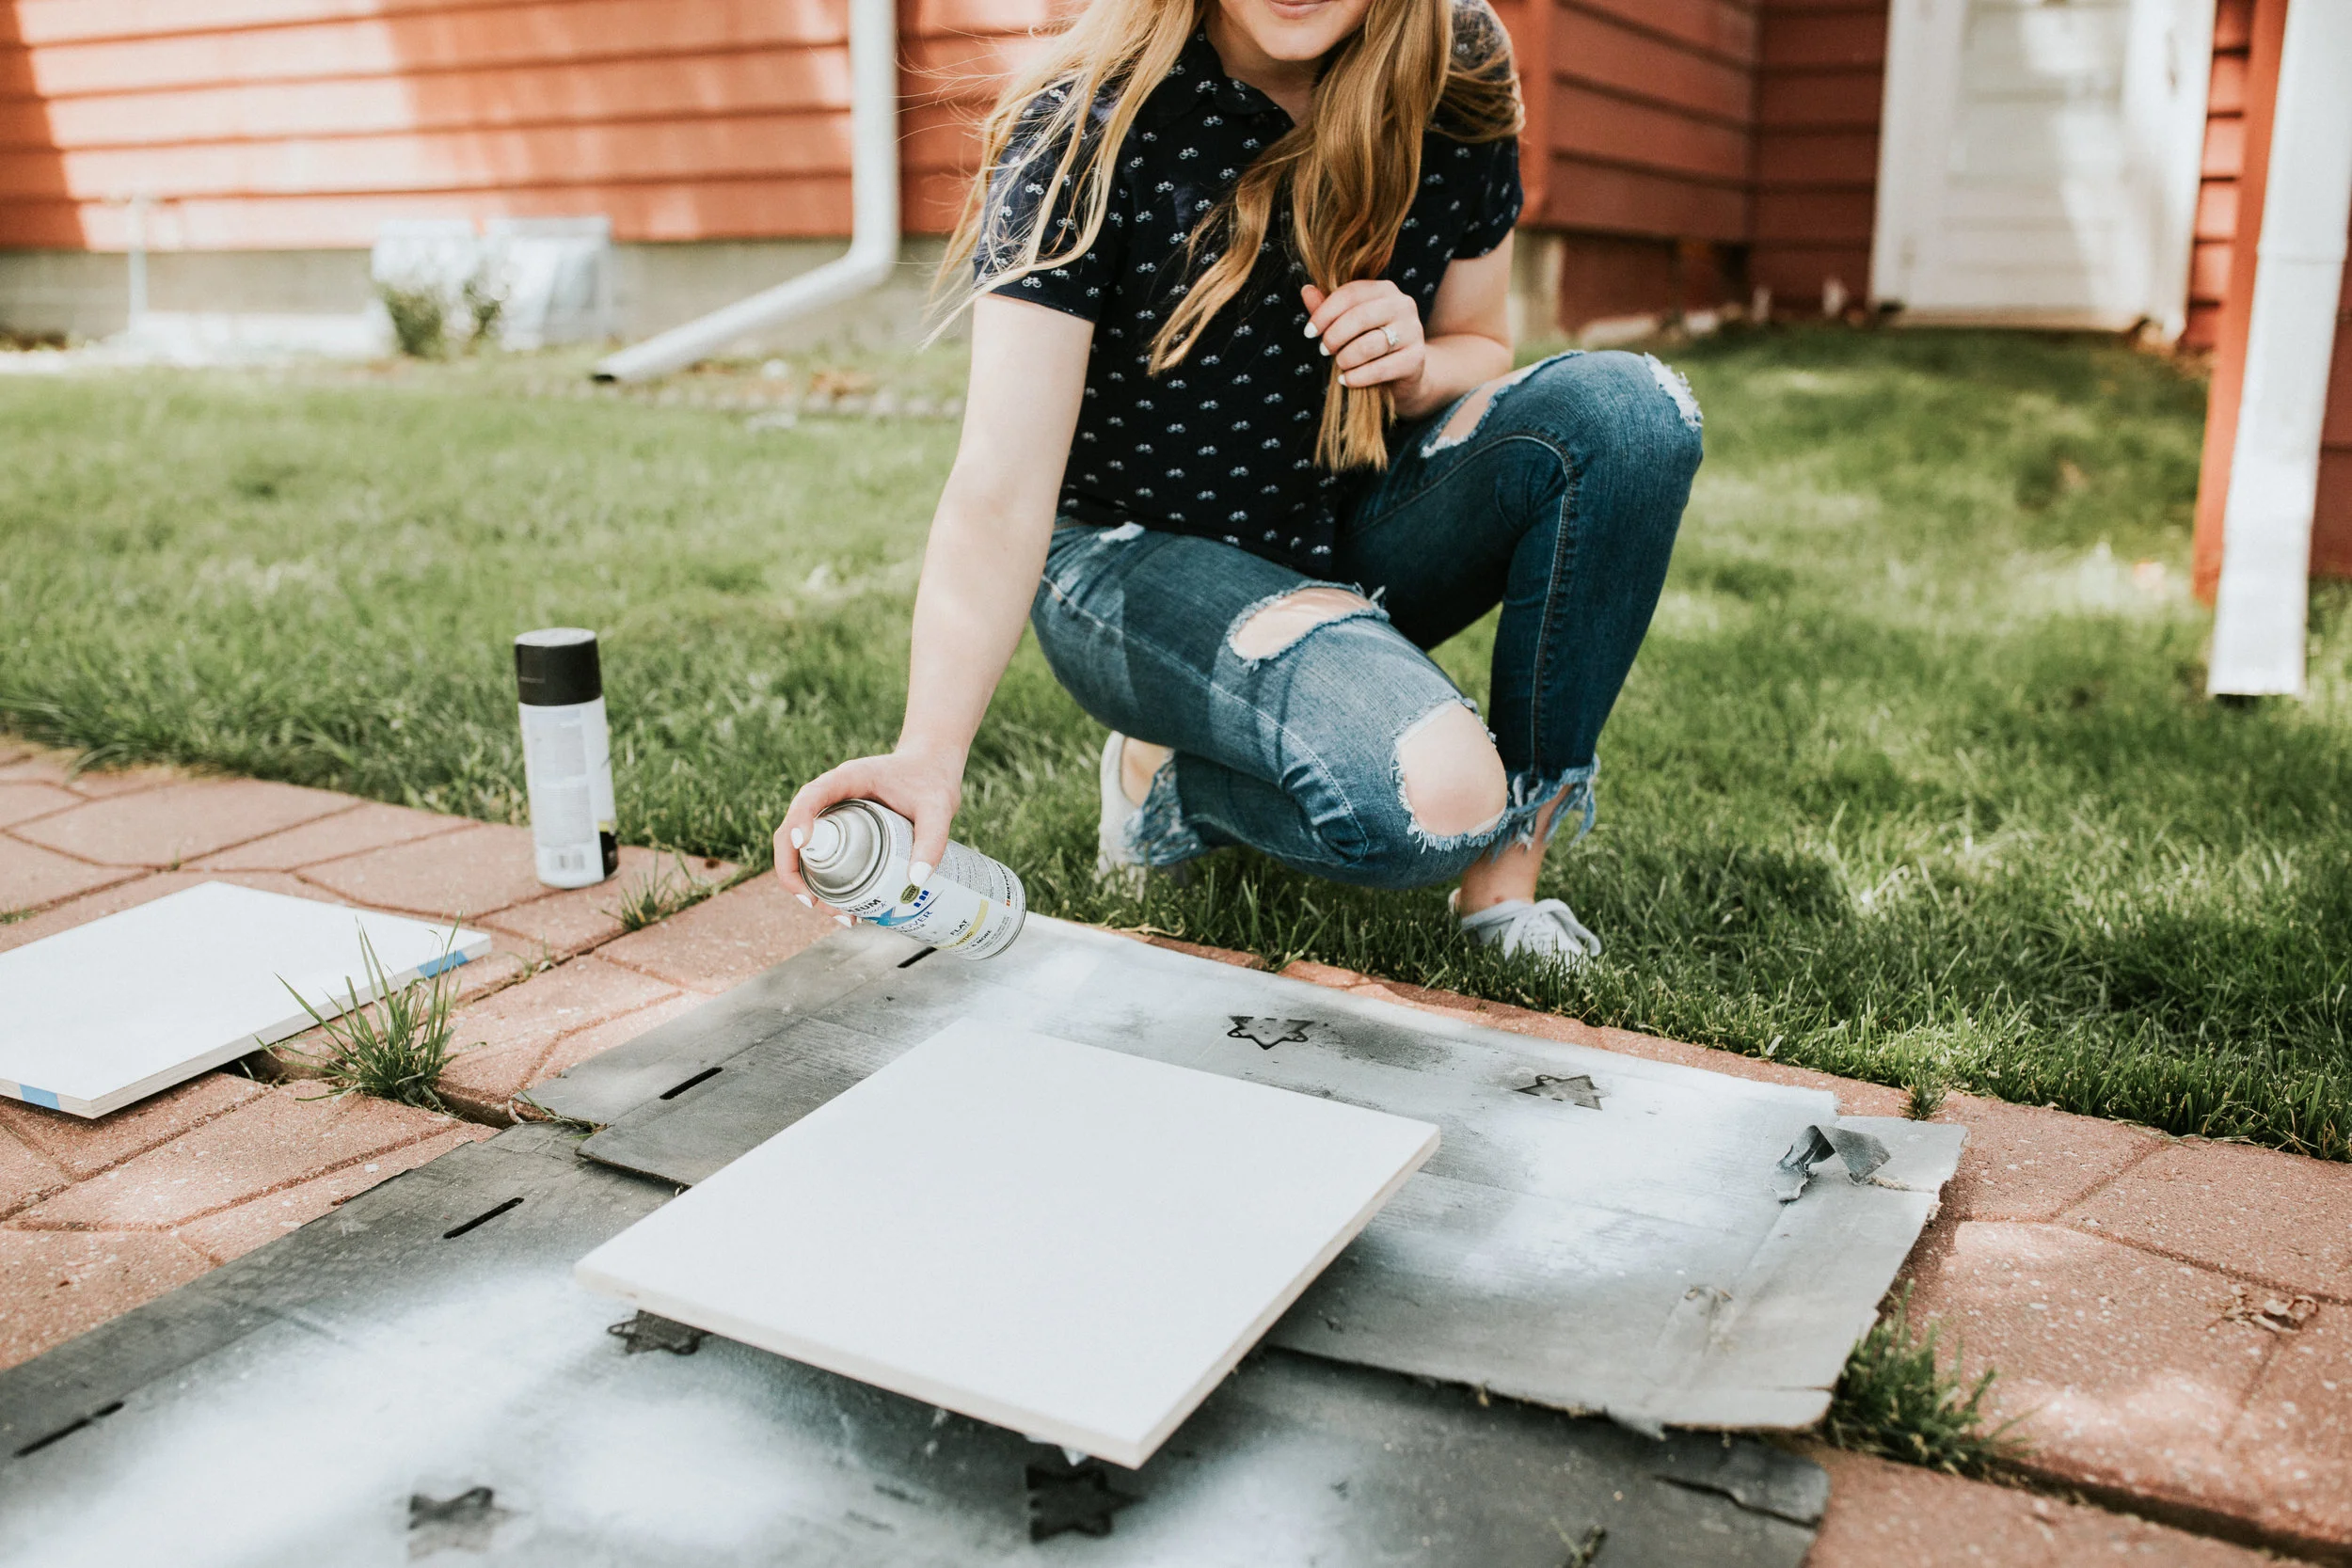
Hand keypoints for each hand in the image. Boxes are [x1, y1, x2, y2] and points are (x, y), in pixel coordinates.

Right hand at [773, 748, 963, 913]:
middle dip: (793, 870)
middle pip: (793, 831)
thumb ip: (932, 839)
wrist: (933, 769)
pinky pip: (821, 856)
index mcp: (847, 779)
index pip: (811, 797)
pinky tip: (844, 908)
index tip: (804, 845)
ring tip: (838, 914)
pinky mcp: (842, 831)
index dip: (799, 820)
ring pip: (802, 850)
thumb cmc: (932, 780)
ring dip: (806, 883)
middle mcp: (831, 796)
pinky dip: (823, 883)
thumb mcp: (938, 808)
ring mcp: (833, 815)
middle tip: (813, 903)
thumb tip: (916, 881)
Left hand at [1302, 281, 1424, 393]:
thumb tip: (1306, 290)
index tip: (1309, 332)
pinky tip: (1346, 380)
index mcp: (1385, 289)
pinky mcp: (1416, 358)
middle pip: (1360, 316)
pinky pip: (1380, 368)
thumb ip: (1328, 308)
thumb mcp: (1349, 323)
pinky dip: (1358, 377)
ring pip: (1370, 344)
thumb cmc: (1372, 341)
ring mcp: (1413, 331)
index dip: (1324, 313)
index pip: (1350, 294)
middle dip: (1334, 336)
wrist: (1406, 370)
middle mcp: (1403, 305)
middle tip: (1323, 350)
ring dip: (1346, 358)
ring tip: (1339, 365)